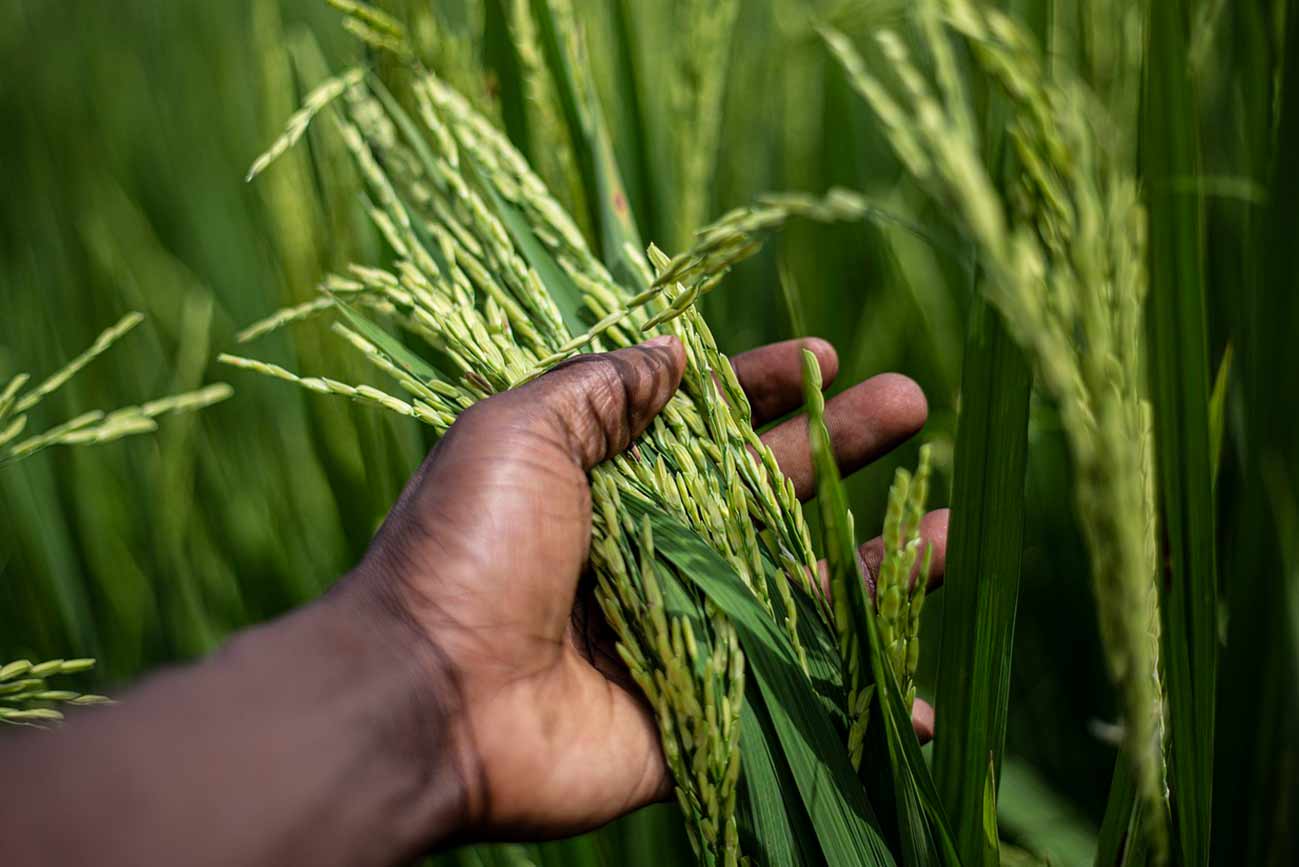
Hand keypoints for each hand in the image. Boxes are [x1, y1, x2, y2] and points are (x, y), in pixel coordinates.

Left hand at [344, 335, 948, 843]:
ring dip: (873, 565)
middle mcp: (652, 550)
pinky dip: (854, 699)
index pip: (705, 423)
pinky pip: (791, 696)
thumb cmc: (468, 550)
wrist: (427, 696)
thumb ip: (600, 391)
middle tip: (912, 404)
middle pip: (768, 494)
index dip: (766, 387)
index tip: (826, 355)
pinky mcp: (697, 709)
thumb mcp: (518, 432)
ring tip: (950, 531)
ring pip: (796, 591)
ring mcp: (680, 631)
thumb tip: (673, 353)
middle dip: (841, 447)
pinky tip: (918, 694)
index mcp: (609, 482)